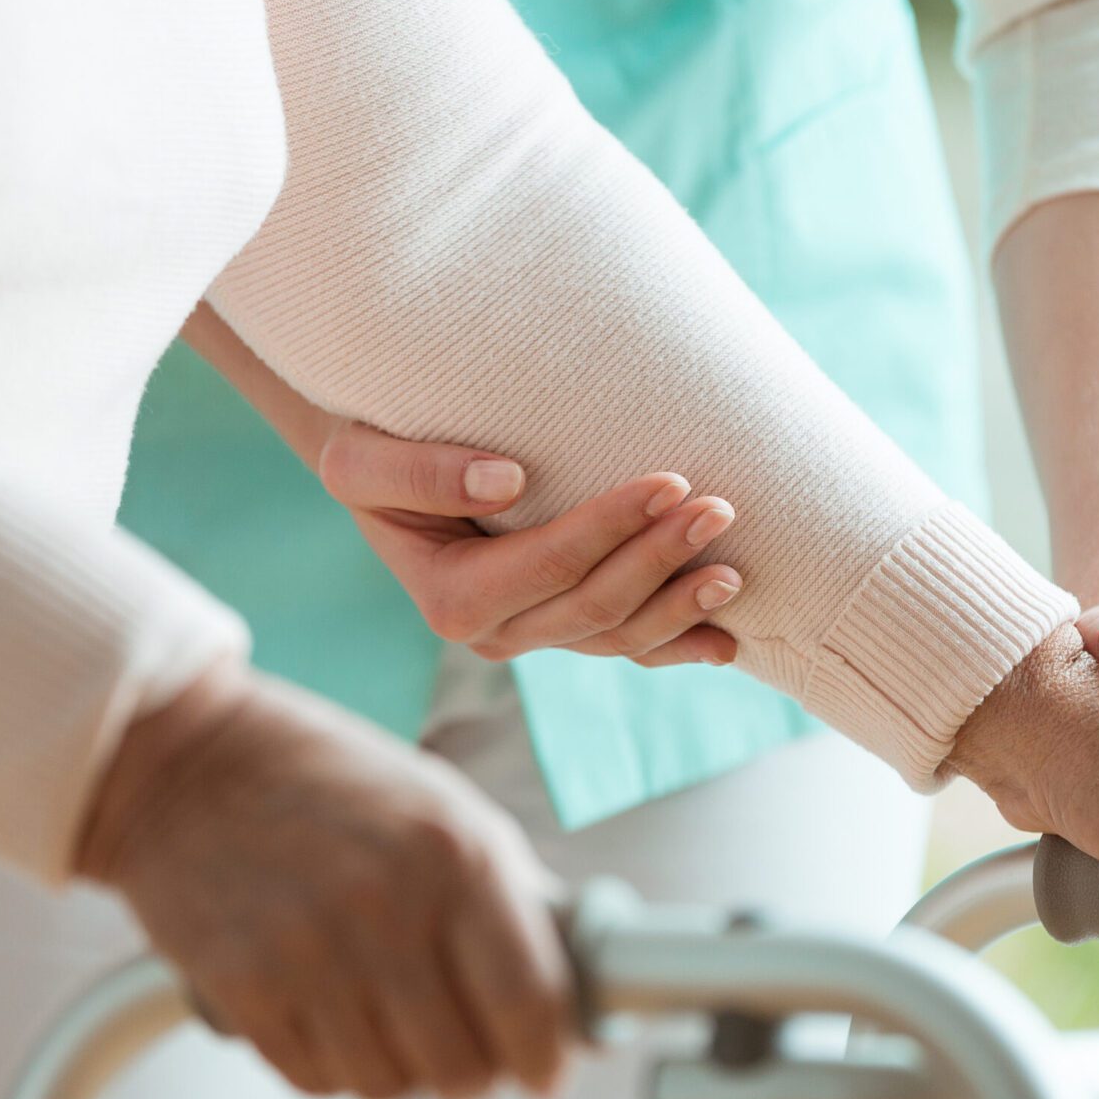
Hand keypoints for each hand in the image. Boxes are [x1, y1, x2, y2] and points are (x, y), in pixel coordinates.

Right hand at [77, 660, 575, 1098]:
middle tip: (470, 1052)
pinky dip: (336, 1068)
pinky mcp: (242, 987)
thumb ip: (508, 893)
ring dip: (403, 1072)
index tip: (547, 1071)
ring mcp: (310, 951)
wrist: (188, 761)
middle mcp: (389, 905)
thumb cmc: (330, 780)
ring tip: (396, 1026)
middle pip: (461, 1064)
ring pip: (389, 1085)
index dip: (547, 1056)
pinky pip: (316, 1081)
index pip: (528, 1000)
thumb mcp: (446, 807)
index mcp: (458, 853)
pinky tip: (337, 1020)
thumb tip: (569, 981)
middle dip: (475, 1071)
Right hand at [316, 419, 742, 666]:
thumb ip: (421, 472)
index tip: (668, 481)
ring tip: (735, 570)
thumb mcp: (362, 458)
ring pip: (621, 636)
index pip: (550, 564)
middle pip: (596, 605)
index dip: (612, 526)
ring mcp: (534, 636)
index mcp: (451, 598)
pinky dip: (679, 644)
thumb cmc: (373, 451)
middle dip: (662, 559)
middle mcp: (495, 633)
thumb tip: (505, 482)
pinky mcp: (564, 628)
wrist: (387, 473)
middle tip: (719, 507)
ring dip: (683, 606)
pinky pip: (628, 647)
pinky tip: (726, 642)